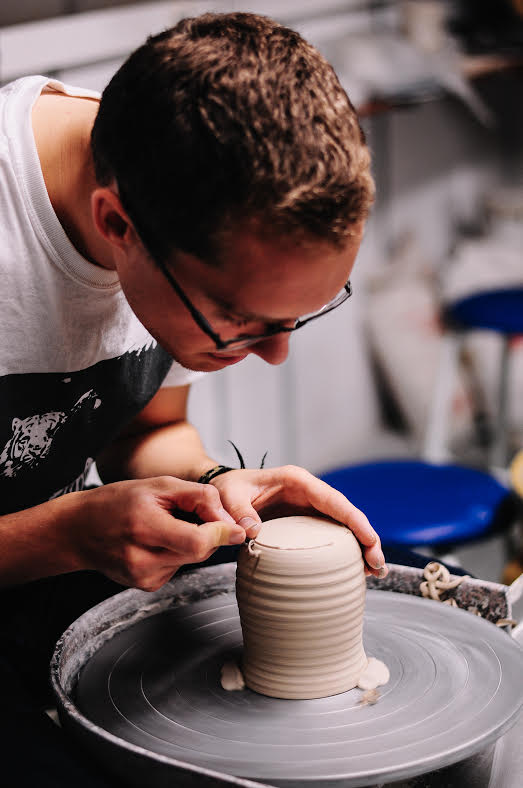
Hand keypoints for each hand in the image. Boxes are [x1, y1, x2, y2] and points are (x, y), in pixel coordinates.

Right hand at [67, 476, 245, 589]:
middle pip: (199, 552)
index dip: (221, 534)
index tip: (235, 527)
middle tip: (193, 516)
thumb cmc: (118, 501)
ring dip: (192, 543)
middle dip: (209, 534)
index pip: (197, 542)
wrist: (79, 529)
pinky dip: (177, 553)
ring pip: (192, 560)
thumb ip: (200, 498)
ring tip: (167, 526)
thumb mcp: (159, 485)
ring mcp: (143, 577)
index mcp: (144, 527)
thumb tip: (233, 523)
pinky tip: (157, 542)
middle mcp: (142, 558)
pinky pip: (178, 567)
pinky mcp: (146, 586)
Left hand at [211, 465, 386, 577]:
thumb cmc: (227, 489)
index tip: (371, 541)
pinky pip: (331, 534)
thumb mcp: (228, 496)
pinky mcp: (306, 521)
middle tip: (378, 565)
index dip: (355, 520)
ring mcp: (309, 507)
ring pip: (343, 526)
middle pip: (346, 514)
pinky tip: (356, 569)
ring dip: (361, 546)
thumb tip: (253, 531)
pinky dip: (345, 550)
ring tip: (375, 572)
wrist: (223, 490)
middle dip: (366, 538)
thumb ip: (239, 511)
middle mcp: (309, 492)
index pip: (334, 500)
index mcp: (297, 480)